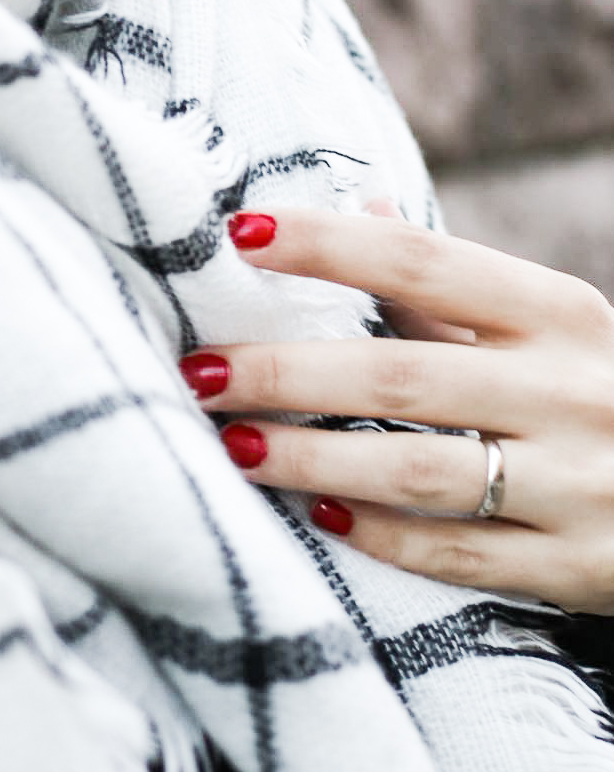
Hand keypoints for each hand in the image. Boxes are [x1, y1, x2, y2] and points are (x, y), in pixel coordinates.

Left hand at [179, 206, 613, 612]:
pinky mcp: (577, 563)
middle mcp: (571, 390)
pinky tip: (317, 514)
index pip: (424, 263)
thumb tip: (361, 207)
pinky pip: (459, 553)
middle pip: (401, 375)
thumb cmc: (605, 391)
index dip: (327, 246)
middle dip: (287, 371)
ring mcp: (580, 482)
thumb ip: (451, 286)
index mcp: (559, 314)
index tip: (239, 234)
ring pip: (420, 471)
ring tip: (233, 445)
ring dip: (313, 457)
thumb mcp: (552, 327)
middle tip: (198, 371)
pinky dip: (382, 535)